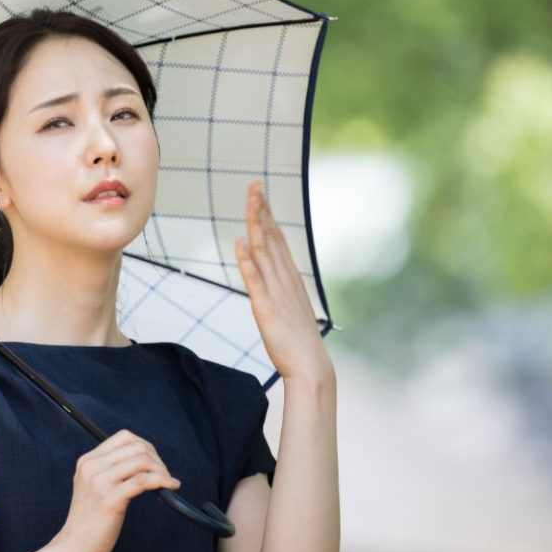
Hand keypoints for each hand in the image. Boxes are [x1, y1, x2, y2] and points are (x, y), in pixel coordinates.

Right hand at [49, 429, 179, 551]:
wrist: (73, 548)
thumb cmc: (88, 521)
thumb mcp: (92, 487)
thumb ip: (109, 471)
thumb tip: (145, 461)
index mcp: (87, 461)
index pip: (124, 437)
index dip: (146, 447)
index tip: (154, 464)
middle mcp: (92, 467)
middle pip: (137, 447)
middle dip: (157, 459)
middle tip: (164, 476)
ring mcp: (100, 482)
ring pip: (142, 460)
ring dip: (162, 470)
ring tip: (167, 483)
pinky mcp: (110, 499)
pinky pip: (144, 481)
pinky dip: (162, 481)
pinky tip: (170, 487)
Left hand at [234, 179, 333, 387]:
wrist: (311, 367)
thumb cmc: (300, 342)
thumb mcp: (290, 309)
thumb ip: (281, 291)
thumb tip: (269, 277)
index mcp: (292, 278)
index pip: (279, 239)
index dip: (269, 216)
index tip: (261, 195)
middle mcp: (286, 280)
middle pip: (273, 237)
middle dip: (263, 209)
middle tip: (255, 184)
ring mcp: (277, 292)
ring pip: (264, 250)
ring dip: (255, 224)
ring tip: (250, 200)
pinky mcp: (266, 308)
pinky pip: (255, 279)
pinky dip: (247, 259)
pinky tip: (240, 242)